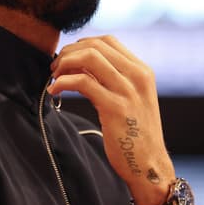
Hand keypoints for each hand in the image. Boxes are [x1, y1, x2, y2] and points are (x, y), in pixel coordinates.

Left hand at [48, 36, 175, 204]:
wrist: (148, 164)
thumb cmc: (135, 135)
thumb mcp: (132, 99)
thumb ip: (114, 80)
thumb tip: (82, 64)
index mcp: (142, 71)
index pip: (108, 40)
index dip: (82, 44)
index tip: (68, 58)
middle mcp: (137, 76)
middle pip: (96, 45)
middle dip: (69, 52)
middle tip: (55, 67)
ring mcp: (128, 91)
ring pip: (89, 58)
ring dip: (64, 63)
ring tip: (55, 77)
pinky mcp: (115, 108)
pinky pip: (83, 83)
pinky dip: (63, 83)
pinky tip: (55, 92)